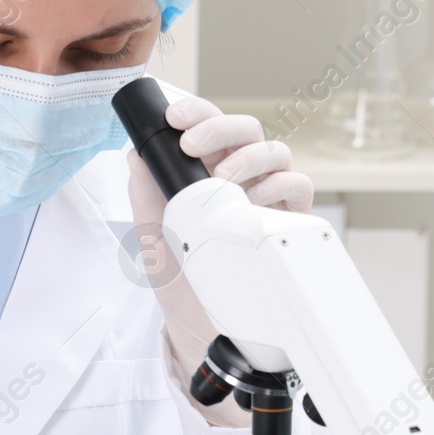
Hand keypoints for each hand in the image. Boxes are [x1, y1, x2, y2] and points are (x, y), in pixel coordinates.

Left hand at [126, 99, 313, 428]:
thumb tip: (135, 152)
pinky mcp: (289, 219)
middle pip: (246, 129)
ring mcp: (268, 195)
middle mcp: (242, 175)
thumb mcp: (151, 232)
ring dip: (248, 157)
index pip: (208, 125)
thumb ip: (144, 191)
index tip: (173, 118)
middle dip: (219, 127)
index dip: (195, 112)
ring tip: (222, 179)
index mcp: (208, 168)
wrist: (199, 322)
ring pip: (276, 151)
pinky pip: (298, 186)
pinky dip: (277, 186)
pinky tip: (253, 201)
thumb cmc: (179, 272)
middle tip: (191, 145)